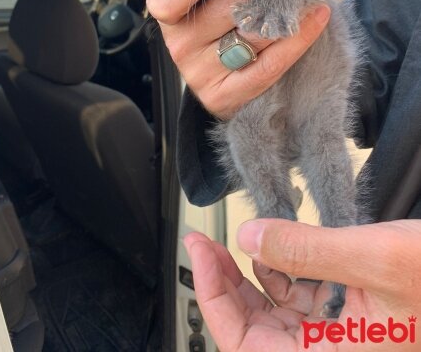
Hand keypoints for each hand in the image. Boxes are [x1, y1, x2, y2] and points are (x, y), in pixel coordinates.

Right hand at [147, 0, 330, 118]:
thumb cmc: (216, 20)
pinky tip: (317, 16)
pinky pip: (269, 65)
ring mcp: (199, 73)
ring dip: (283, 12)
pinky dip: (299, 38)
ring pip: (251, 34)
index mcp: (167, 13)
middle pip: (226, 6)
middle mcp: (178, 44)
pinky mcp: (223, 96)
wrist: (219, 76)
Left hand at [184, 220, 420, 350]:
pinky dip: (284, 272)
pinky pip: (302, 300)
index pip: (247, 345)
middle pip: (256, 330)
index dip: (214, 298)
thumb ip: (308, 250)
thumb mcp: (378, 258)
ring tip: (239, 241)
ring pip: (276, 313)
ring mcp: (340, 336)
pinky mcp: (349, 316)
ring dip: (252, 277)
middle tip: (207, 245)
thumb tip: (249, 237)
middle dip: (227, 284)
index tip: (199, 254)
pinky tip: (277, 248)